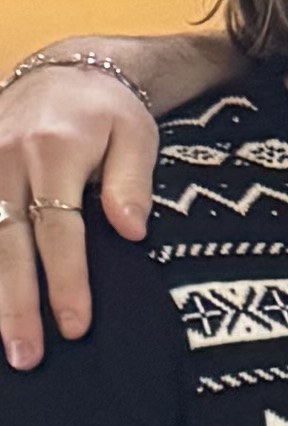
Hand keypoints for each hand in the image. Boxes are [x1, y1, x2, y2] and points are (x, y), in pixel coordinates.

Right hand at [0, 59, 165, 368]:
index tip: (75, 327)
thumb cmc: (107, 112)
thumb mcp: (136, 135)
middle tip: (27, 354)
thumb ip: (132, 183)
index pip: (59, 229)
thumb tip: (131, 231)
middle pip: (9, 243)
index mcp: (54, 151)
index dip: (66, 281)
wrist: (61, 71)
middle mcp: (7, 157)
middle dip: (16, 303)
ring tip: (5, 343)